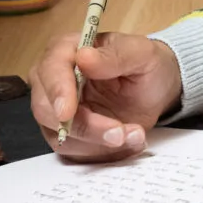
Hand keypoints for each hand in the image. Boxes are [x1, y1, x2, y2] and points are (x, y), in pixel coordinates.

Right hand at [28, 31, 181, 161]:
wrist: (155, 89)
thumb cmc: (146, 64)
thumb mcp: (141, 54)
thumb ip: (114, 55)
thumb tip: (83, 57)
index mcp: (65, 49)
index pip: (50, 71)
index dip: (57, 92)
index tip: (67, 113)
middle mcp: (52, 79)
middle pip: (47, 110)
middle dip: (84, 127)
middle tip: (119, 134)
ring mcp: (55, 110)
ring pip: (60, 136)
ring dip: (98, 143)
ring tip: (134, 135)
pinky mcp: (66, 134)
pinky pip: (74, 152)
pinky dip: (102, 152)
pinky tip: (127, 143)